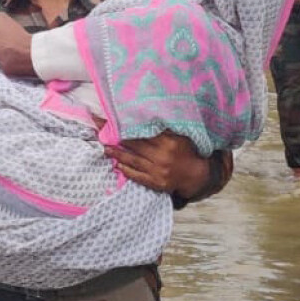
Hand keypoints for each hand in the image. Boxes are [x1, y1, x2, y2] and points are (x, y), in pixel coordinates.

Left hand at [105, 132, 231, 199]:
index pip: (144, 133)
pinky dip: (127, 171)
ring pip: (133, 161)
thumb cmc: (187, 152)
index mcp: (168, 142)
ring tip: (106, 149)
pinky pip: (137, 176)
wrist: (196, 175)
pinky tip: (118, 165)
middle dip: (119, 139)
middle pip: (136, 146)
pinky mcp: (156, 183)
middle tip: (103, 133)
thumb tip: (149, 117)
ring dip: (118, 155)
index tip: (115, 122)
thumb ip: (165, 129)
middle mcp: (162, 156)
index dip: (128, 128)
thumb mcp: (180, 136)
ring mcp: (158, 171)